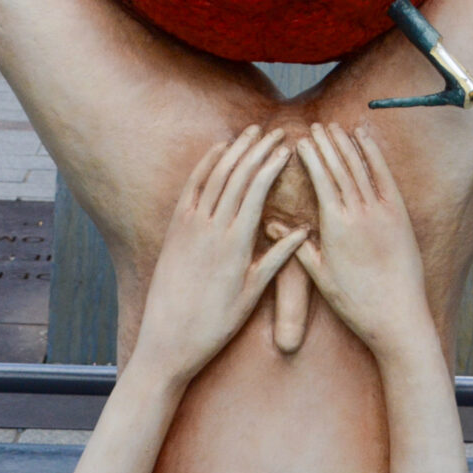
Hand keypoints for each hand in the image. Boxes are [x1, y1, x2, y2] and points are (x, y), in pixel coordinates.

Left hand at [131, 128, 304, 383]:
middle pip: (237, 176)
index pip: (257, 191)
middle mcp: (211, 228)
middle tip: (276, 131)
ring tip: (251, 132)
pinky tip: (218, 150)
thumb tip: (303, 230)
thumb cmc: (215, 324)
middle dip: (258, 150)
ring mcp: (189, 226)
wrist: (168, 341)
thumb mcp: (252, 293)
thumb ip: (277, 258)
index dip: (272, 165)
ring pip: (214, 176)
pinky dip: (205, 166)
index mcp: (235, 243)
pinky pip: (191, 188)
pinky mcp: (174, 230)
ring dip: (234, 151)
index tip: (288, 147)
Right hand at [294, 124, 432, 355]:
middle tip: (314, 127)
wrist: (396, 315)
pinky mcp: (399, 214)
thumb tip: (270, 226)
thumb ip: (296, 247)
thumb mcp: (320, 276)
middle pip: (340, 169)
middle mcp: (359, 213)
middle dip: (326, 145)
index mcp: (335, 226)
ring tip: (334, 128)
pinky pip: (385, 176)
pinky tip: (365, 138)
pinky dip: (374, 154)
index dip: (311, 158)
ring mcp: (382, 211)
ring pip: (361, 168)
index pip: (321, 181)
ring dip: (347, 145)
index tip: (300, 141)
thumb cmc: (355, 302)